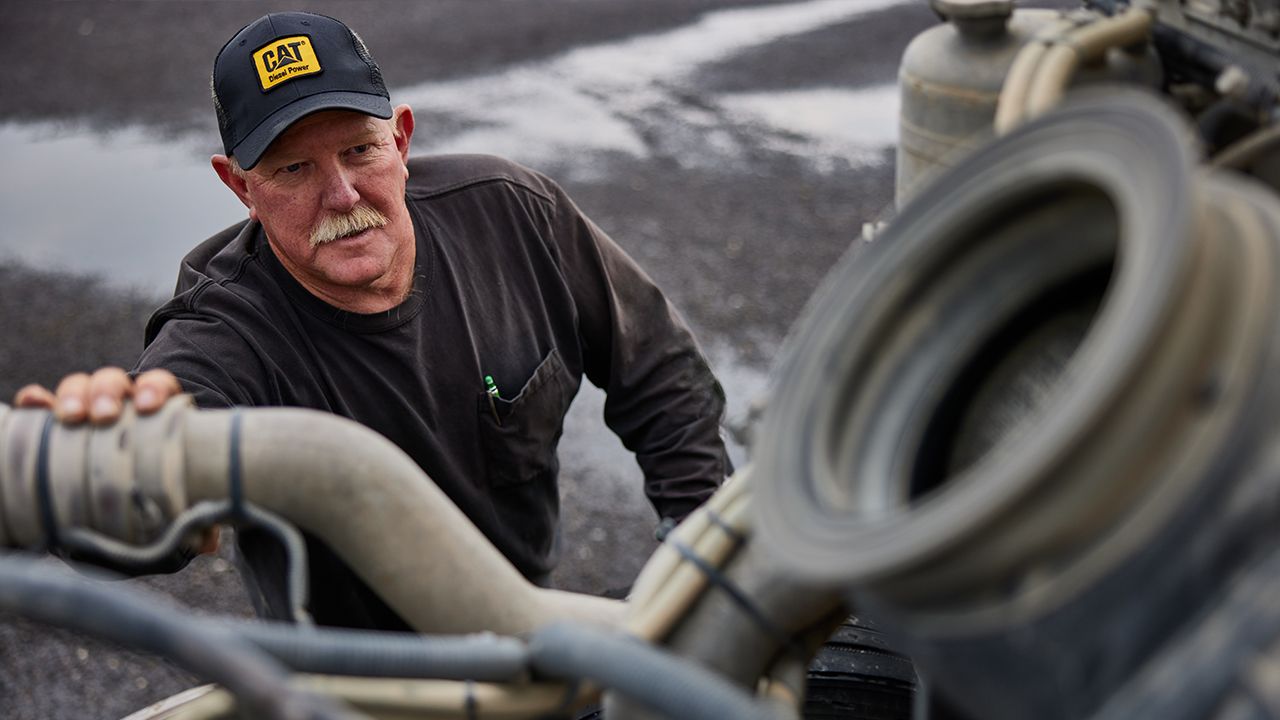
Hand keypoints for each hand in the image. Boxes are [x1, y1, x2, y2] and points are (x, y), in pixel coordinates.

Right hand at [13, 368, 217, 555]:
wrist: (131, 476)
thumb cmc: (159, 477)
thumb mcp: (176, 486)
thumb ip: (190, 505)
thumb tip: (205, 544)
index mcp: (157, 407)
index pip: (157, 385)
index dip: (153, 389)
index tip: (148, 406)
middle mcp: (121, 401)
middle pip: (113, 382)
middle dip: (108, 393)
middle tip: (105, 415)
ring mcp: (87, 405)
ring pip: (79, 386)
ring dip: (74, 396)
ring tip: (71, 417)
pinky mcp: (57, 420)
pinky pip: (43, 403)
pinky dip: (37, 401)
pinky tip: (32, 405)